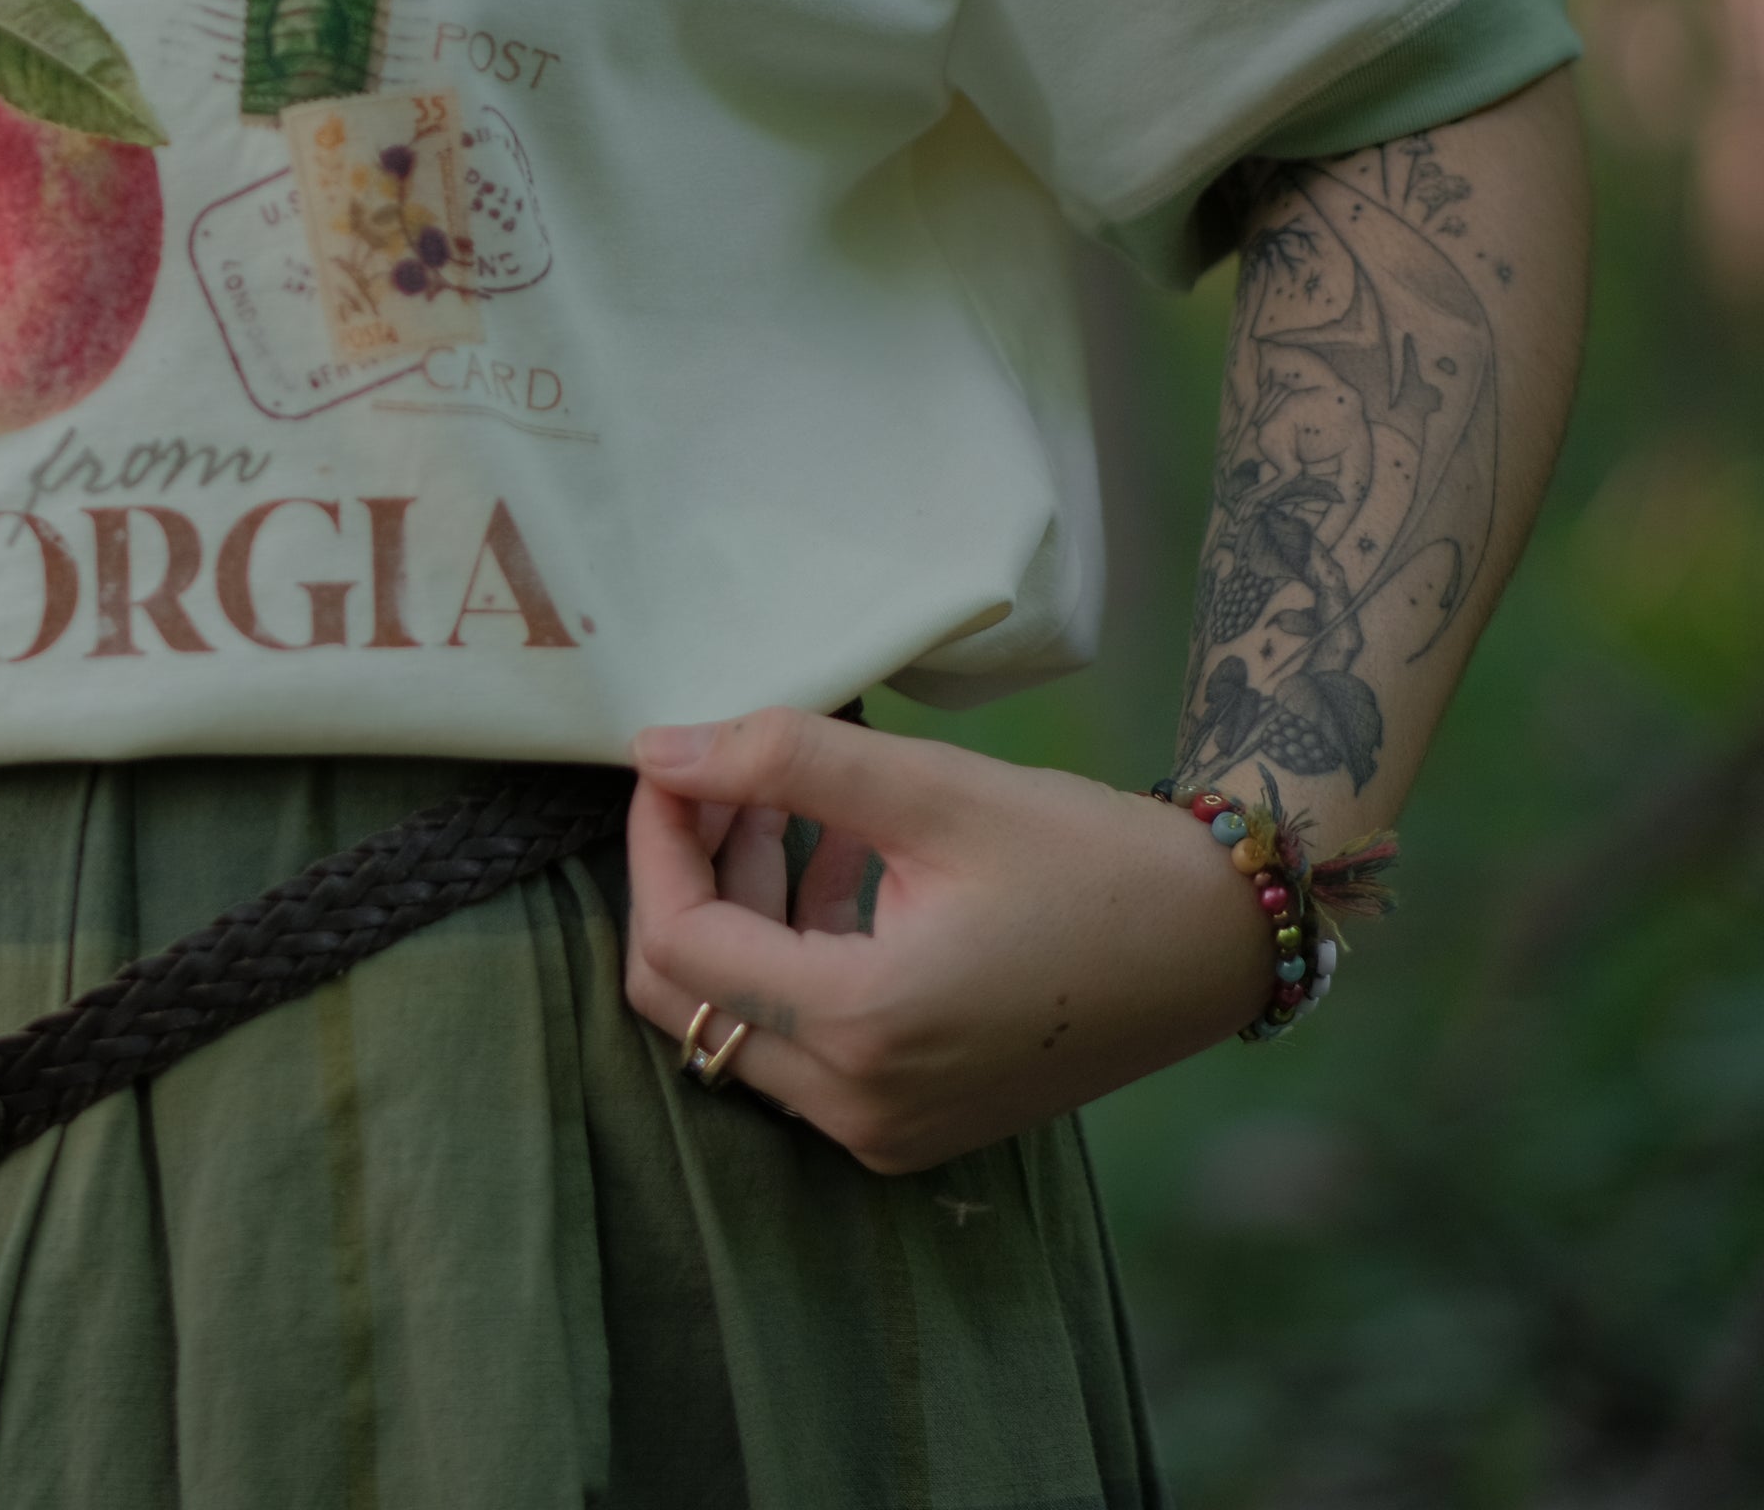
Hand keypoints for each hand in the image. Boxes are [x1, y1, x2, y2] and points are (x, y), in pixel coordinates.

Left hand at [623, 709, 1268, 1172]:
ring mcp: (883, 1127)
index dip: (656, 842)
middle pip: (687, 995)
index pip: (679, 941)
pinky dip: (796, 950)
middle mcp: (858, 1104)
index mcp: (862, 1027)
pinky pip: (802, 1041)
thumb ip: (783, 763)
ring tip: (781, 800)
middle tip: (715, 783)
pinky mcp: (909, 1123)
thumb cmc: (1092, 859)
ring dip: (740, 907)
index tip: (672, 761)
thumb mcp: (934, 790)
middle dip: (685, 878)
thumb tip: (658, 748)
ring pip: (739, 1018)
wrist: (1220, 944)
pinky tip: (838, 857)